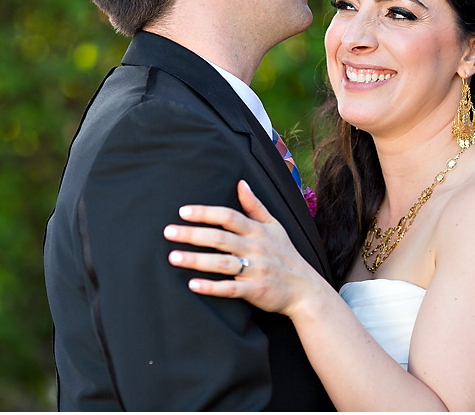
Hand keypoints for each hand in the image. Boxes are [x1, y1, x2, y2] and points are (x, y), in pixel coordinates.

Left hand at [163, 180, 322, 316]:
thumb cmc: (286, 255)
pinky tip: (192, 285)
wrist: (306, 290)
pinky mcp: (255, 291)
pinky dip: (212, 287)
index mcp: (257, 231)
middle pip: (220, 238)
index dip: (206, 213)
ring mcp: (255, 270)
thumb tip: (241, 182)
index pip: (228, 217)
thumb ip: (255, 206)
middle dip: (193, 234)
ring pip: (222, 263)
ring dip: (196, 260)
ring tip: (173, 257)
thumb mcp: (275, 226)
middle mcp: (255, 248)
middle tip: (168, 232)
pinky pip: (230, 289)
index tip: (183, 211)